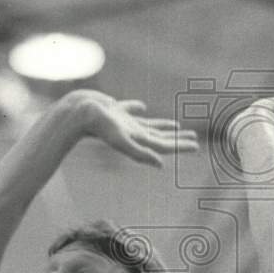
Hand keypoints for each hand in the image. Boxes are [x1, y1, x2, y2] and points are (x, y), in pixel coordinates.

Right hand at [69, 89, 198, 166]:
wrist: (77, 113)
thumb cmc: (99, 127)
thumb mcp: (122, 140)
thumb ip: (141, 154)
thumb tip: (161, 165)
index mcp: (137, 140)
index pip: (164, 145)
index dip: (181, 146)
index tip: (196, 146)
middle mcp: (132, 133)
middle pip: (161, 137)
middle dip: (178, 139)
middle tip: (194, 138)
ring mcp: (123, 122)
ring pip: (149, 125)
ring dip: (164, 126)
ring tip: (177, 126)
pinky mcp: (114, 110)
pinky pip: (130, 109)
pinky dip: (137, 108)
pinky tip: (142, 107)